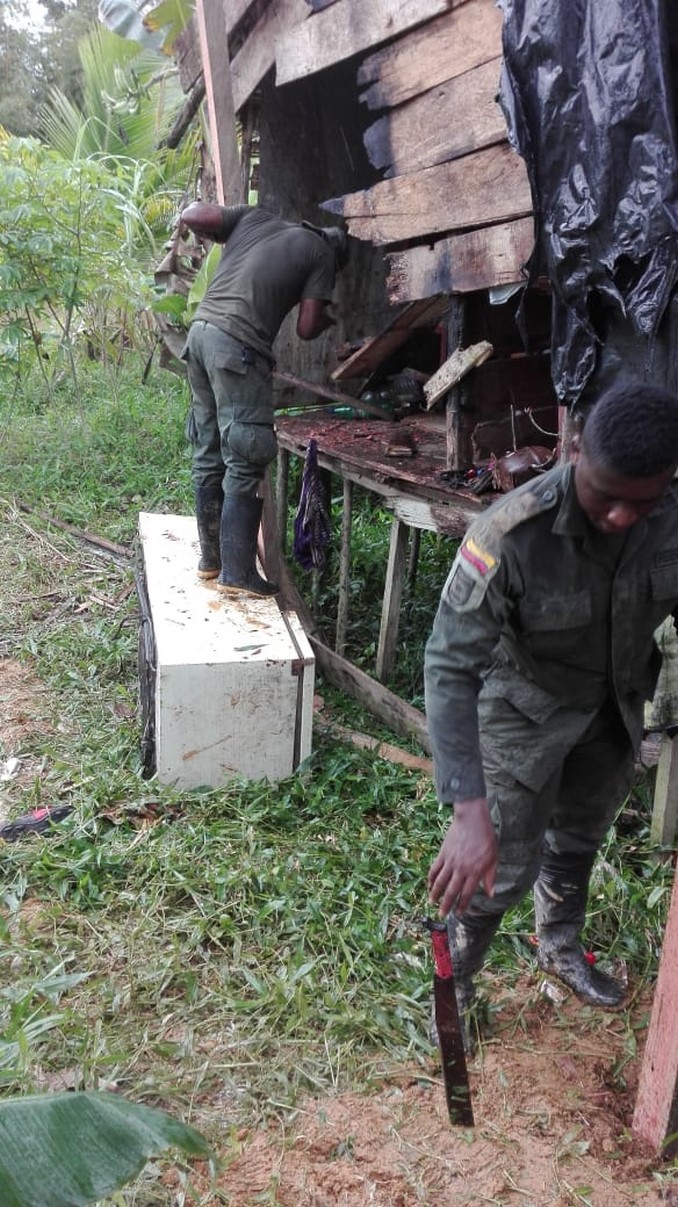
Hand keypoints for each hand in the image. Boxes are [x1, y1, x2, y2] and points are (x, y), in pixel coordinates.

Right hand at [428, 797, 497, 917]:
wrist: (472, 820)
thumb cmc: (486, 838)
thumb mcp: (493, 858)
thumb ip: (490, 877)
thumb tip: (490, 894)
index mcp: (475, 871)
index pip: (467, 893)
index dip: (462, 905)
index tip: (459, 913)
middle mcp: (461, 869)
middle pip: (451, 891)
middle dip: (446, 905)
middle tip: (441, 915)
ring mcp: (450, 861)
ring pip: (440, 881)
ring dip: (435, 894)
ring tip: (431, 902)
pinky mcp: (443, 853)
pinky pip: (435, 868)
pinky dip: (431, 878)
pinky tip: (429, 884)